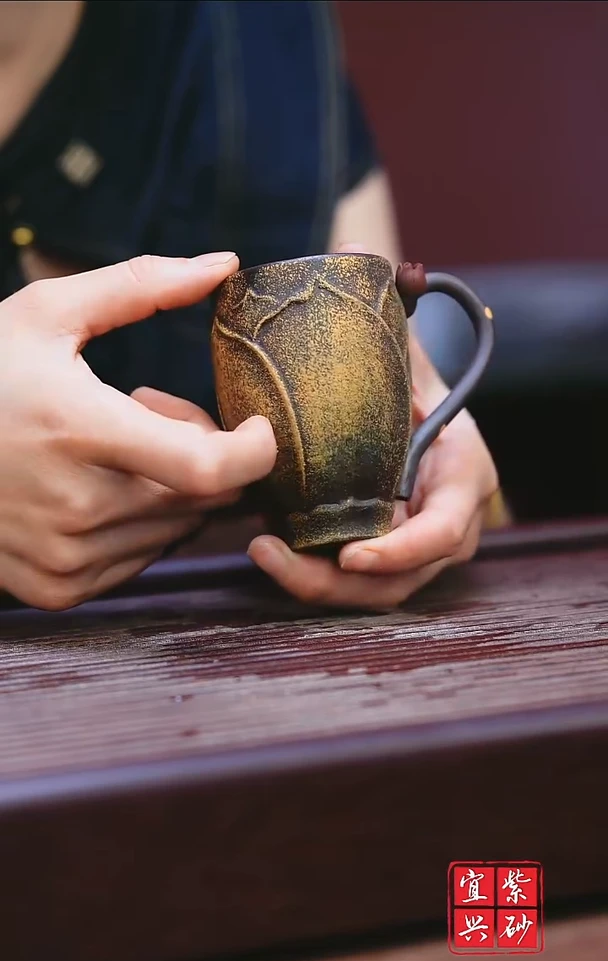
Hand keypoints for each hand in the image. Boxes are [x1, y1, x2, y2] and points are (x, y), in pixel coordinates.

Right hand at [0, 253, 276, 608]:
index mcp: (77, 430)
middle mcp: (74, 506)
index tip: (256, 426)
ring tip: (116, 446)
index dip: (253, 451)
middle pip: (200, 497)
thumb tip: (225, 264)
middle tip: (151, 411)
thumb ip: (142, 286)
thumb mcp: (47, 313)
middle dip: (201, 451)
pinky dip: (139, 525)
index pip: (208, 469)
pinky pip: (141, 560)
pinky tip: (96, 487)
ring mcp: (63, 556)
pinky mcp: (57, 587)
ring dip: (170, 489)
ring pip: (176, 531)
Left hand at [248, 246, 497, 610]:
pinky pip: (346, 579)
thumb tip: (348, 252)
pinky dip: (307, 573)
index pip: (445, 530)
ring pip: (370, 591)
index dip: (404, 550)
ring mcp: (408, 543)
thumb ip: (386, 309)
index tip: (352, 555)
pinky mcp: (374, 549)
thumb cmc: (405, 372)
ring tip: (259, 551)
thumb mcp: (403, 345)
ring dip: (313, 583)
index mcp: (462, 473)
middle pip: (401, 578)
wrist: (397, 397)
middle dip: (337, 583)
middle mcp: (441, 518)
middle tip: (273, 555)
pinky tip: (264, 547)